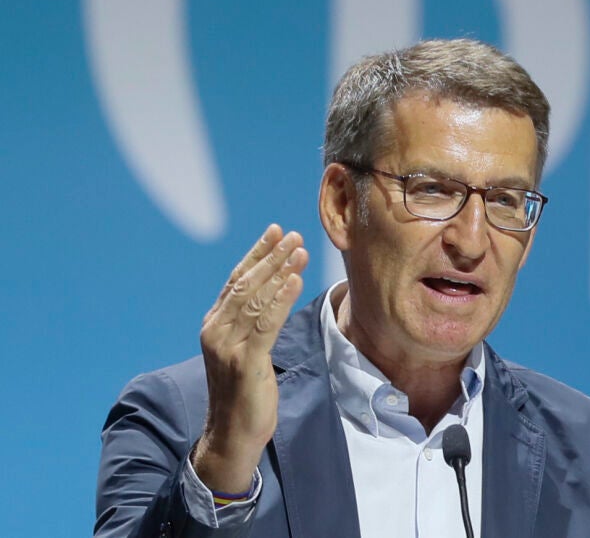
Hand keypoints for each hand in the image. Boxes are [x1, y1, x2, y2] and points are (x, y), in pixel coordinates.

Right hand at [192, 224, 307, 493]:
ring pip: (256, 298)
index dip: (256, 254)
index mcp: (214, 325)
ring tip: (300, 251)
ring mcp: (228, 346)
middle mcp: (216, 330)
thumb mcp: (244, 351)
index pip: (236, 280)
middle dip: (271, 256)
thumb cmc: (243, 392)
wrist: (232, 433)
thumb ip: (250, 324)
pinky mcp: (245, 361)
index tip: (275, 233)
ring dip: (280, 271)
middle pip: (246, 283)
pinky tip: (296, 280)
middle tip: (294, 235)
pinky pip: (266, 322)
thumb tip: (270, 293)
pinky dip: (282, 298)